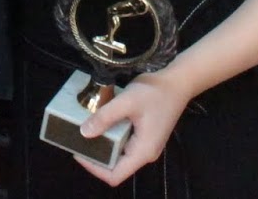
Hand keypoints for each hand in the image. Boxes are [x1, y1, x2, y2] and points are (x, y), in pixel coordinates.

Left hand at [75, 71, 192, 186]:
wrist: (178, 81)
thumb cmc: (154, 92)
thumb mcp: (126, 102)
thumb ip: (105, 117)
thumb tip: (84, 133)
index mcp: (142, 152)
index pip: (115, 175)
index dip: (94, 169)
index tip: (79, 152)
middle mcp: (145, 154)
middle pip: (116, 167)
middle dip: (96, 157)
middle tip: (79, 141)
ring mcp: (147, 145)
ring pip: (120, 155)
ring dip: (104, 146)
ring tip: (87, 131)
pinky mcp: (147, 136)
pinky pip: (125, 144)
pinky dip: (112, 137)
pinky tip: (103, 123)